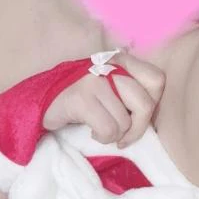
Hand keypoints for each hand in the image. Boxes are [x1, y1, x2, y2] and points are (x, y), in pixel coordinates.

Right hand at [42, 49, 165, 146]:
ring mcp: (94, 81)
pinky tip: (92, 131)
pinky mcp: (81, 99)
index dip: (153, 103)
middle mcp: (109, 66)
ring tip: (101, 129)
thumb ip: (132, 91)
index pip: (157, 80)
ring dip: (115, 135)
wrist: (40, 101)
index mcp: (121, 60)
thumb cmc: (82, 99)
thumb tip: (153, 115)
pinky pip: (108, 129)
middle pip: (145, 105)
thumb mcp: (111, 87)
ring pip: (125, 122)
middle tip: (123, 136)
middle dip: (137, 129)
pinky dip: (102, 138)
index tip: (136, 115)